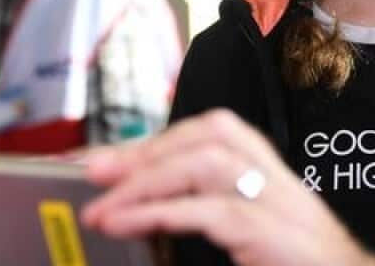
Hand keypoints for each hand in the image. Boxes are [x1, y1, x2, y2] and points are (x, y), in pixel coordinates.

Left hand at [82, 109, 374, 265]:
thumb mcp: (252, 241)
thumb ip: (211, 217)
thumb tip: (145, 217)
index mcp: (272, 179)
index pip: (213, 133)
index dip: (159, 139)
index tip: (108, 159)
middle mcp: (280, 183)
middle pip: (211, 136)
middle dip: (148, 149)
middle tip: (92, 172)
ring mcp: (282, 208)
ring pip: (212, 162)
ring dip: (149, 178)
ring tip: (104, 206)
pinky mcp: (277, 236)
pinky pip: (216, 211)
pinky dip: (163, 212)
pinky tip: (127, 224)